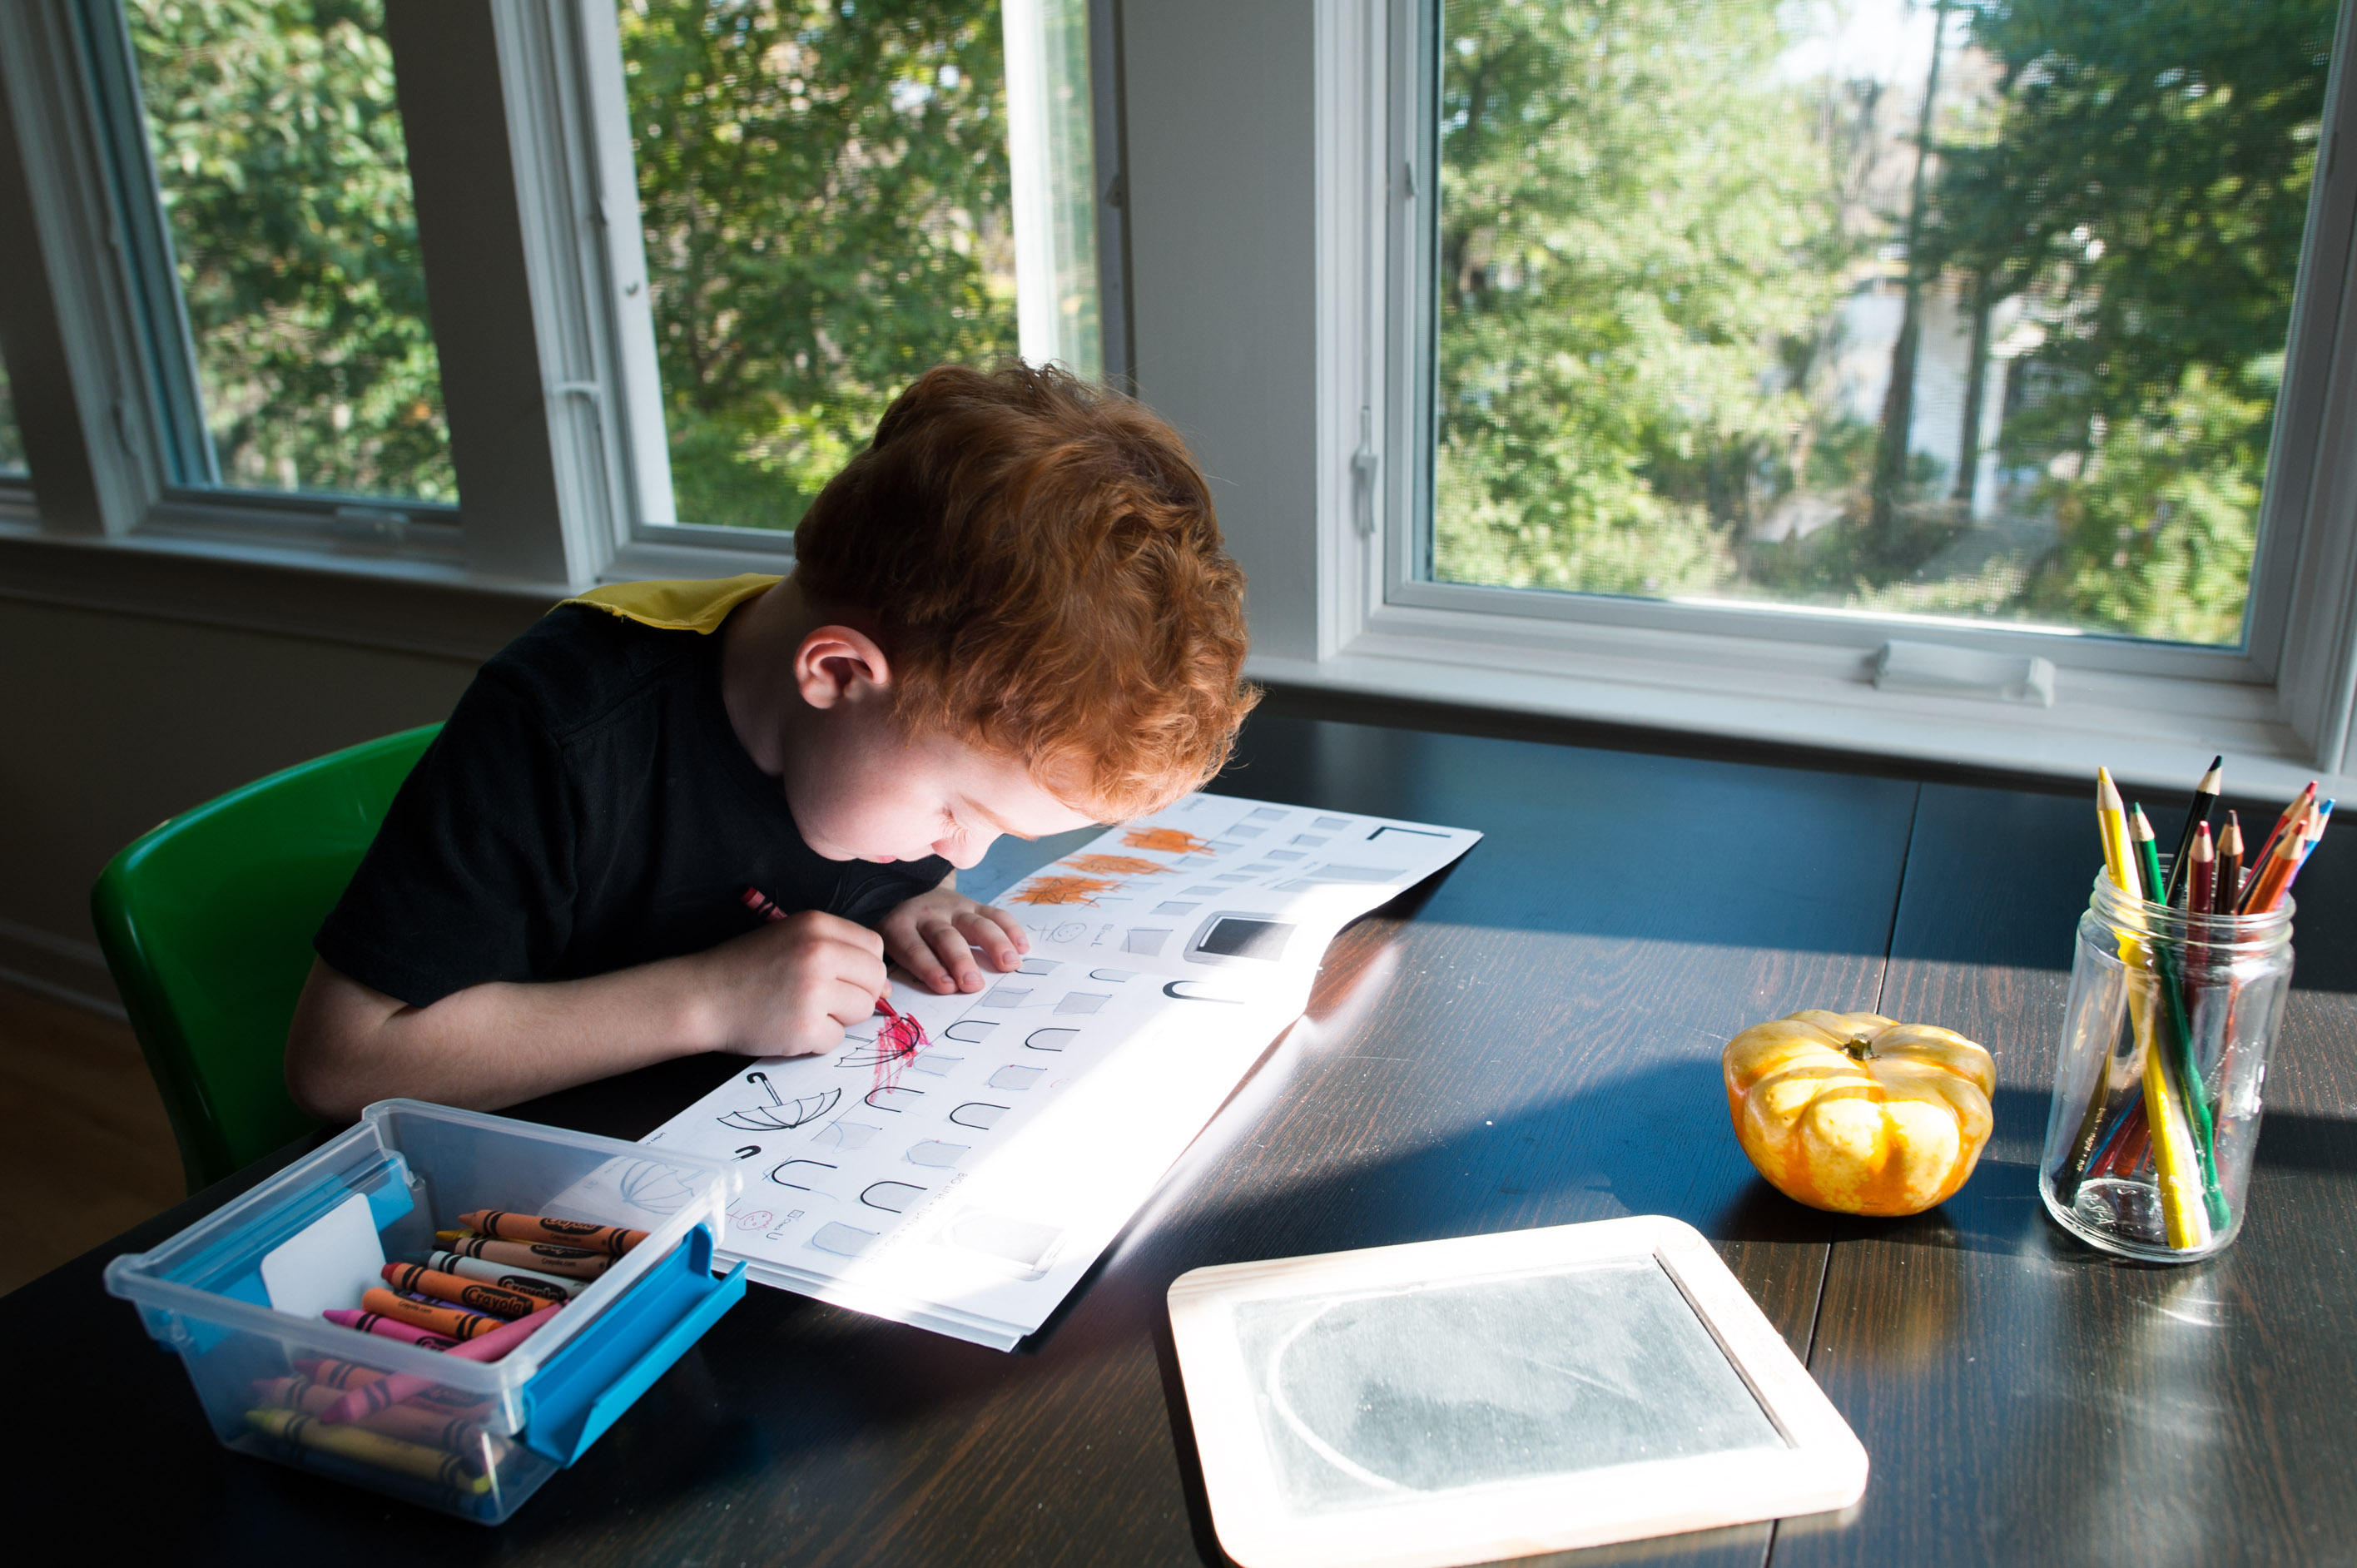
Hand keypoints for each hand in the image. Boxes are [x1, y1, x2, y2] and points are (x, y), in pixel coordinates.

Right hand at [696, 909, 887, 1055]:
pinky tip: (790, 1026)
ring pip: (862, 1011)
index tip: (843, 976)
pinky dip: (818, 1039)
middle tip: (825, 999)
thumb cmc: (746, 967)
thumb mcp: (790, 936)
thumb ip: (838, 950)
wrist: (702, 997)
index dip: (864, 966)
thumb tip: (887, 987)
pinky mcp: (805, 1028)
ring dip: (839, 1017)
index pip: (874, 947)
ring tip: (803, 1010)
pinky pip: (837, 1038)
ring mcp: (813, 992)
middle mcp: (819, 954)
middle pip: (876, 980)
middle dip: (859, 994)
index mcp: (816, 925)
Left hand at [877, 885, 1028, 993]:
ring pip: (975, 923)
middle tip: (974, 984)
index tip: (947, 987)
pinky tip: (1022, 948)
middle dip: (961, 961)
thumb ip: (890, 969)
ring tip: (1010, 965)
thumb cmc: (899, 934)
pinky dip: (1011, 930)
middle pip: (946, 937)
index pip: (914, 949)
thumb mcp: (885, 946)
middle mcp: (928, 915)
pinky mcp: (974, 904)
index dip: (930, 968)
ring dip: (995, 944)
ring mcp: (953, 908)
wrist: (906, 891)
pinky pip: (995, 914)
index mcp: (900, 928)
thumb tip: (891, 996)